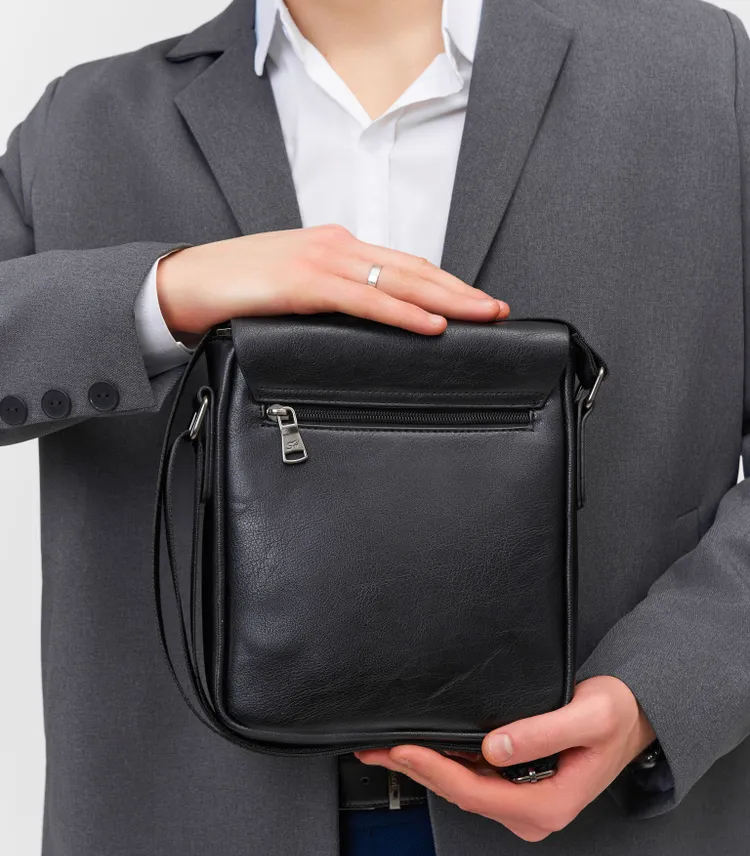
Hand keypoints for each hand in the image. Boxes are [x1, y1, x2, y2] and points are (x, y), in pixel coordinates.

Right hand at [156, 224, 508, 335]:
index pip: (404, 264)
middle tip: (500, 310)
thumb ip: (330, 306)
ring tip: (484, 317)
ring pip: (401, 279)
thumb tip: (361, 335)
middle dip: (462, 290)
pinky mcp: (304, 281)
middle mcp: (337, 245)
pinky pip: (366, 299)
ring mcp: (322, 259)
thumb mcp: (293, 296)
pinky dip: (404, 312)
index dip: (445, 283)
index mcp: (336, 248)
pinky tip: (432, 324)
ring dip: (448, 299)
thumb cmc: (236, 293)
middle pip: (415, 267)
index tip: (478, 303)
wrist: (185, 283)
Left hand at [355, 676, 657, 840]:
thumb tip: (495, 747)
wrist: (633, 718)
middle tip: (376, 748)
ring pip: (463, 788)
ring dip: (425, 768)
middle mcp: (532, 813)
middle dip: (417, 770)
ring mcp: (523, 803)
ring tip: (386, 748)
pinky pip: (473, 780)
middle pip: (461, 794)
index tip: (403, 749)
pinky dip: (443, 764)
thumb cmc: (616, 716)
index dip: (435, 770)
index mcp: (548, 804)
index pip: (475, 791)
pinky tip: (420, 750)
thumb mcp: (589, 716)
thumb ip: (542, 732)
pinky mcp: (517, 789)